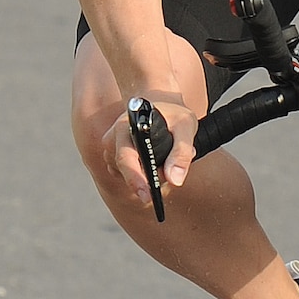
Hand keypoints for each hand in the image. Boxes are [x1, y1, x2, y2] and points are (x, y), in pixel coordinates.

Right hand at [103, 91, 198, 207]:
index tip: (148, 196)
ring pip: (124, 174)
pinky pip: (125, 174)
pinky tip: (155, 162)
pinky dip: (141, 174)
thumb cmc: (173, 114)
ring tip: (166, 161)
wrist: (161, 103)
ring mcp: (112, 147)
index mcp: (126, 125)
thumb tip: (175, 180)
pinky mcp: (114, 156)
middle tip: (160, 189)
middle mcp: (113, 137)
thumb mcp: (186, 127)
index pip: (125, 158)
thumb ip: (181, 153)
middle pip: (122, 169)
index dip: (136, 179)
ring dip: (145, 176)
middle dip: (142, 182)